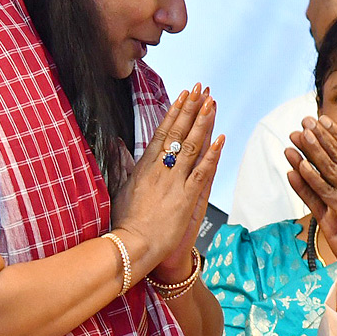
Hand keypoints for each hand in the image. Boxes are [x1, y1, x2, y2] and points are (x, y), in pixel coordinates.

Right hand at [114, 85, 223, 276]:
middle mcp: (160, 170)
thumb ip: (120, 164)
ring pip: (192, 147)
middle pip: (178, 133)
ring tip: (211, 103)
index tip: (183, 95)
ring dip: (203, 124)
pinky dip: (212, 154)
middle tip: (201, 89)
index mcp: (144, 167)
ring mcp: (174, 182)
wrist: (132, 246)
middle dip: (191, 109)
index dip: (174, 112)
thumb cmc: (126, 222)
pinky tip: (220, 138)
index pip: (162, 133)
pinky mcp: (186, 197)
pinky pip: (202, 171)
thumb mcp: (119, 188)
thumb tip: (116, 144)